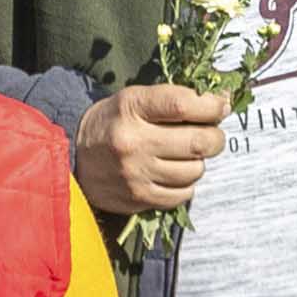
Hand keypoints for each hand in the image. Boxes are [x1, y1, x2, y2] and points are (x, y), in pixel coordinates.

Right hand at [73, 83, 232, 218]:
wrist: (73, 154)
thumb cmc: (113, 121)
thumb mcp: (135, 98)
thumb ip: (175, 99)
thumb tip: (222, 103)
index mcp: (132, 107)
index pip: (184, 105)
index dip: (212, 106)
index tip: (221, 106)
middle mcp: (133, 141)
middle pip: (198, 142)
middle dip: (215, 138)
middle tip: (211, 135)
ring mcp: (136, 173)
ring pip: (194, 171)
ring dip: (198, 162)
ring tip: (186, 155)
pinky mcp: (138, 198)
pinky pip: (182, 194)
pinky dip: (185, 183)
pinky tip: (174, 173)